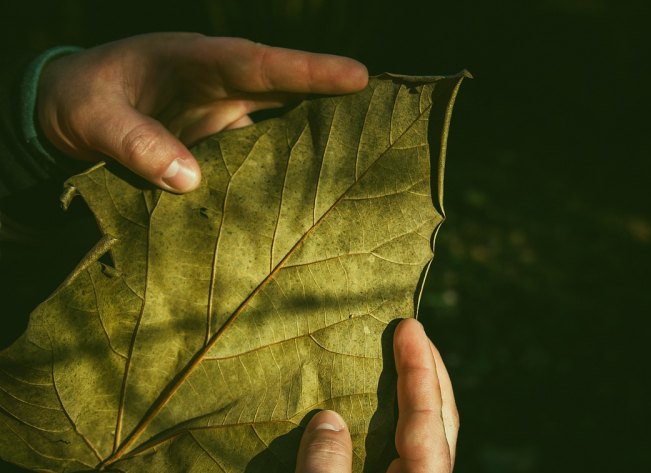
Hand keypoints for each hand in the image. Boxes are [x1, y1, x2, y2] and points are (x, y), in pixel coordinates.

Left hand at [36, 33, 367, 192]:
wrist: (63, 112)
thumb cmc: (77, 101)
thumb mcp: (93, 117)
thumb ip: (134, 143)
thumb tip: (190, 179)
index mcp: (193, 60)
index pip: (258, 63)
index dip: (308, 71)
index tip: (358, 76)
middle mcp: (219, 83)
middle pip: (287, 86)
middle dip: (337, 94)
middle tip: (393, 107)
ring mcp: (224, 112)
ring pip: (284, 118)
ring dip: (322, 131)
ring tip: (371, 150)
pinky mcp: (220, 141)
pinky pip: (264, 151)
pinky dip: (290, 165)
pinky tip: (315, 188)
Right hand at [294, 319, 458, 472]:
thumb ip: (327, 465)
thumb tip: (328, 419)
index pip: (428, 416)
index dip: (419, 368)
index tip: (409, 327)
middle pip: (440, 420)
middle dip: (428, 374)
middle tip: (413, 334)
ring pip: (424, 438)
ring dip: (414, 397)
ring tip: (398, 360)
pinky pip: (402, 454)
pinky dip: (393, 424)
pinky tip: (370, 410)